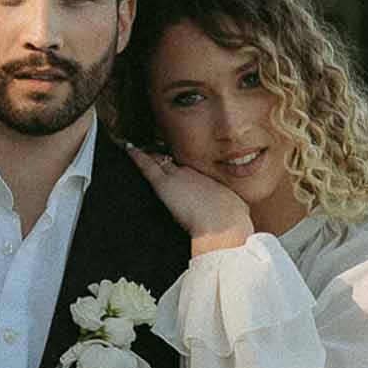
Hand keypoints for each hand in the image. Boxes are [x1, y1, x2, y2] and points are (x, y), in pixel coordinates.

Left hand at [125, 145, 252, 253]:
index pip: (191, 165)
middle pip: (175, 158)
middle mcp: (192, 172)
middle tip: (157, 143)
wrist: (223, 225)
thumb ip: (231, 206)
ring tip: (142, 144)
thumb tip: (239, 211)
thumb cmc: (231, 222)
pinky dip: (137, 156)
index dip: (183, 161)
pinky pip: (147, 166)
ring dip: (152, 152)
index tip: (178, 158)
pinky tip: (128, 148)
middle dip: (167, 152)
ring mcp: (177, 176)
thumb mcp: (235, 208)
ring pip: (161, 159)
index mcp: (208, 177)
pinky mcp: (164, 184)